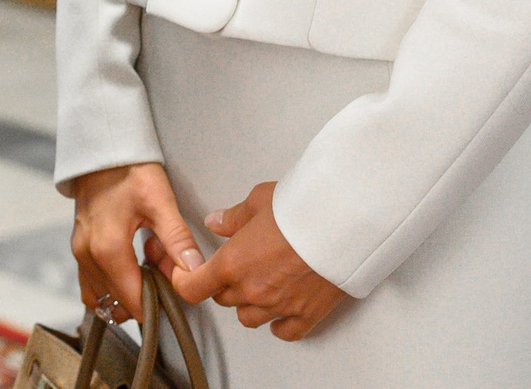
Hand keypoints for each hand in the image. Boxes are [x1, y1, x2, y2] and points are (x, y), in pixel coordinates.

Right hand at [68, 162, 203, 322]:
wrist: (102, 147)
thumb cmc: (129, 169)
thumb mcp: (160, 201)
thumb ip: (177, 239)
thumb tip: (193, 269)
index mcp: (108, 249)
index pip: (133, 301)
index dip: (157, 304)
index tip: (174, 293)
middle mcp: (88, 256)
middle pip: (119, 302)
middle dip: (145, 294)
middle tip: (164, 271)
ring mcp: (79, 253)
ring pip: (103, 296)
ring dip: (127, 290)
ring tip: (146, 267)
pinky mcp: (78, 247)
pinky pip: (91, 283)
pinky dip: (110, 283)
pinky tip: (129, 265)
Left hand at [167, 182, 344, 341]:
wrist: (345, 223)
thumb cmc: (305, 208)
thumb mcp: (259, 200)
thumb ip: (234, 218)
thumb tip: (217, 222)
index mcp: (233, 263)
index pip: (193, 288)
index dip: (185, 282)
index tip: (187, 276)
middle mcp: (252, 290)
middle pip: (223, 299)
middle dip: (225, 284)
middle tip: (237, 264)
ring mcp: (279, 306)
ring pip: (249, 318)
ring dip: (250, 303)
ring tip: (261, 282)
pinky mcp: (306, 315)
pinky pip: (284, 331)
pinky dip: (280, 322)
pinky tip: (282, 307)